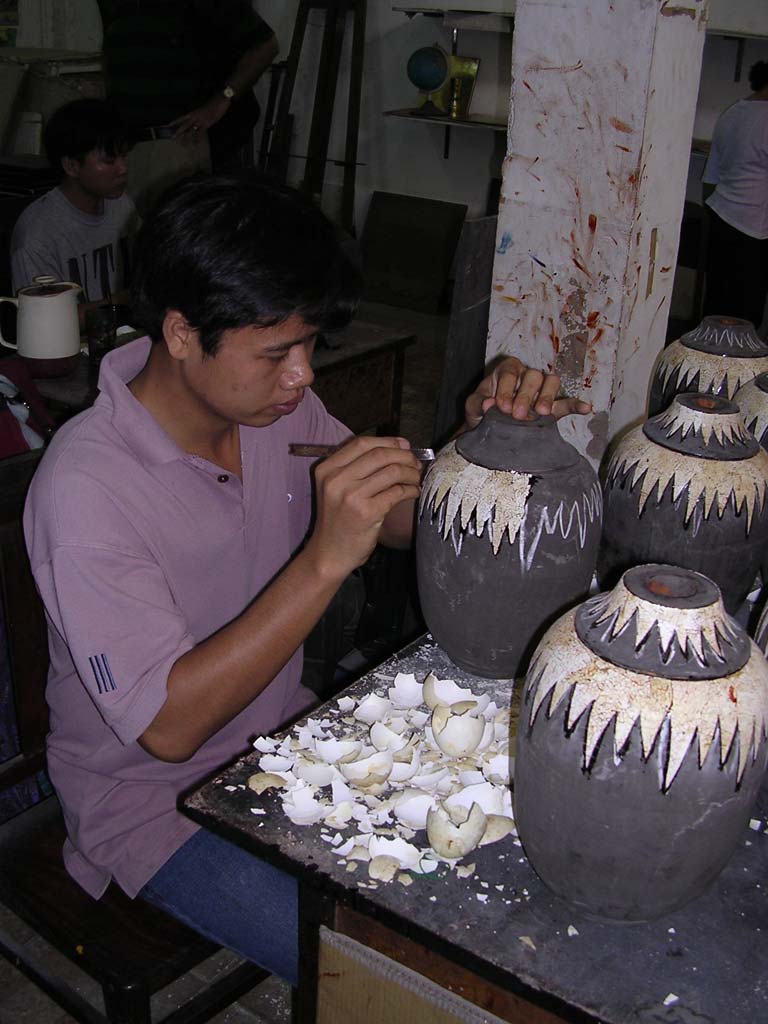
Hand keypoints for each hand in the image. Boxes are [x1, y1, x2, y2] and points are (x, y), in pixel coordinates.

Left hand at [169, 94, 230, 144]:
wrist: (220, 99)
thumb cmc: (214, 103)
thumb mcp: (205, 109)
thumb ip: (200, 114)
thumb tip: (197, 121)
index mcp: (194, 112)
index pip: (182, 118)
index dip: (175, 122)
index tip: (169, 126)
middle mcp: (195, 116)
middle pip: (184, 125)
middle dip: (178, 132)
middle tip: (172, 139)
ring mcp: (201, 120)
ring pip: (191, 130)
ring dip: (186, 138)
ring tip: (182, 145)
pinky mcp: (207, 123)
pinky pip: (201, 132)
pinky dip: (198, 139)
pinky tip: (195, 144)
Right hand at [306, 437, 421, 577]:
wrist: (329, 554)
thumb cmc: (338, 520)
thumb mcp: (336, 488)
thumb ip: (359, 467)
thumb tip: (400, 445)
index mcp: (327, 469)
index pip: (361, 443)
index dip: (387, 441)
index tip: (404, 446)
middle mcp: (336, 480)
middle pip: (379, 454)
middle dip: (404, 456)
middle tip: (415, 463)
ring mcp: (351, 496)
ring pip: (392, 471)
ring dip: (410, 473)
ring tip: (416, 479)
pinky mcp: (367, 513)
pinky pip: (397, 492)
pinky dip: (410, 490)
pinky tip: (413, 493)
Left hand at [464, 357, 591, 429]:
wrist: (489, 428)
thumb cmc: (482, 411)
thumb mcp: (473, 406)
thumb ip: (477, 403)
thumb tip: (488, 404)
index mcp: (507, 370)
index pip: (510, 373)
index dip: (506, 389)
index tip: (501, 407)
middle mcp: (527, 376)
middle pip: (533, 376)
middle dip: (525, 395)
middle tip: (517, 415)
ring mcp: (541, 390)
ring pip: (551, 382)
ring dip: (547, 396)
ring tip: (541, 413)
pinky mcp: (552, 407)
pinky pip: (566, 403)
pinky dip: (576, 405)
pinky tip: (585, 409)